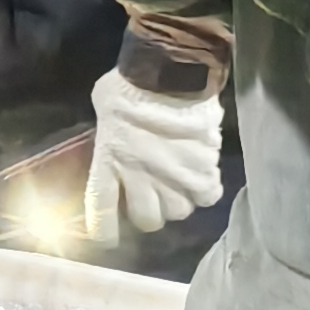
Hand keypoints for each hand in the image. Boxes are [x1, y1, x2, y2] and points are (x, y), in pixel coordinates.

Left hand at [83, 65, 225, 242]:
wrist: (169, 71)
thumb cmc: (128, 84)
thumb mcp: (103, 108)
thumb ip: (109, 135)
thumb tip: (118, 140)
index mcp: (108, 163)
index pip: (101, 214)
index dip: (104, 232)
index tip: (109, 238)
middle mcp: (138, 178)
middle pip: (147, 220)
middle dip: (150, 211)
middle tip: (154, 194)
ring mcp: (172, 177)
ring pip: (178, 212)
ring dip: (178, 199)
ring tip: (179, 181)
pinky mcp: (202, 170)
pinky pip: (208, 197)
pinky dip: (206, 189)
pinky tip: (202, 176)